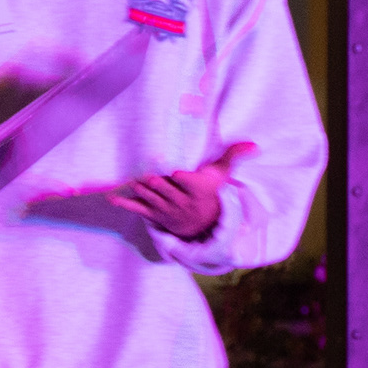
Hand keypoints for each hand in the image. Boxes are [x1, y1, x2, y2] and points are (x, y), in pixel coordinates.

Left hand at [111, 142, 252, 241]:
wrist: (200, 223)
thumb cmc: (209, 191)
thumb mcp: (222, 175)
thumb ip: (233, 156)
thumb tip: (255, 144)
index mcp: (197, 190)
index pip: (189, 183)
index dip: (183, 179)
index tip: (177, 173)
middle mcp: (181, 202)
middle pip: (167, 191)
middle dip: (158, 184)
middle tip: (148, 175)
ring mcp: (165, 209)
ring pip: (152, 199)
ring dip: (142, 191)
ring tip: (133, 181)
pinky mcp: (153, 214)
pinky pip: (138, 209)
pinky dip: (125, 203)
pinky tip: (112, 196)